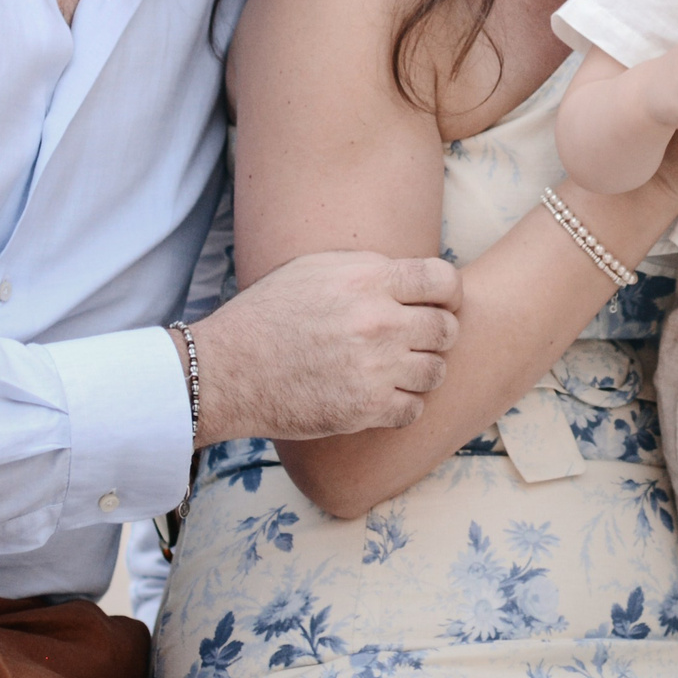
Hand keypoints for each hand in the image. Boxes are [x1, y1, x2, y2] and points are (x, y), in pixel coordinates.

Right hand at [190, 250, 461, 443]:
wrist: (228, 370)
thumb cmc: (269, 313)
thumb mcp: (317, 268)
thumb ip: (370, 268)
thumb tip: (411, 278)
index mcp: (369, 281)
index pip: (443, 280)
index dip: (448, 294)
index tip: (438, 304)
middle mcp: (378, 322)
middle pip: (447, 329)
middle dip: (437, 334)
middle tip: (415, 340)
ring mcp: (374, 368)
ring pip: (436, 372)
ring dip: (422, 371)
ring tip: (397, 369)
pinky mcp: (364, 409)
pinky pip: (414, 409)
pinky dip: (404, 404)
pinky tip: (383, 395)